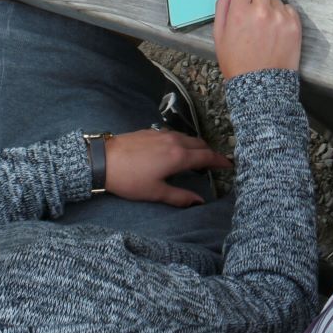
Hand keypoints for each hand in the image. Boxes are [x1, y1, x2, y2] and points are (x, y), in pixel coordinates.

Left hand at [103, 128, 229, 206]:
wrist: (103, 159)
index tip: (229, 165)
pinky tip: (176, 150)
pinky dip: (184, 142)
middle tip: (215, 164)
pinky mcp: (152, 131)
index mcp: (179, 157)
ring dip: (197, 146)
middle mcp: (175, 141)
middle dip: (210, 153)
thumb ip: (180, 197)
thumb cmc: (130, 179)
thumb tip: (199, 201)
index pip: (207, 157)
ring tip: (197, 158)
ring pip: (188, 137)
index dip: (220, 161)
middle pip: (201, 144)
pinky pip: (176, 134)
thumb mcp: (155, 192)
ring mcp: (163, 133)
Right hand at [213, 0, 302, 77]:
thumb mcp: (219, 34)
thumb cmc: (237, 61)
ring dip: (270, 8)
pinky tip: (275, 32)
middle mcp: (262, 10)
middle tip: (253, 15)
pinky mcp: (294, 25)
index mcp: (240, 12)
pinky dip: (283, 16)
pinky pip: (288, 9)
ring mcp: (280, 17)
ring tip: (265, 29)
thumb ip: (224, 6)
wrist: (261, 86)